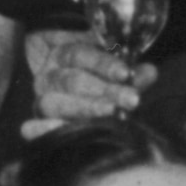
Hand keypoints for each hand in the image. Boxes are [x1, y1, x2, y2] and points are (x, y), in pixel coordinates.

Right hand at [22, 27, 146, 126]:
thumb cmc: (94, 76)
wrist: (63, 86)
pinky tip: (63, 132)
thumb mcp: (111, 66)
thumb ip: (129, 70)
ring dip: (87, 109)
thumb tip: (148, 73)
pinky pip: (37, 127)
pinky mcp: (39, 123)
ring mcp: (41, 100)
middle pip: (71, 81)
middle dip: (104, 90)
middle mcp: (48, 76)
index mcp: (62, 54)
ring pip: (55, 103)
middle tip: (131, 99)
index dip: (102, 63)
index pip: (79, 54)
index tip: (126, 73)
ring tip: (114, 114)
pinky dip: (45, 130)